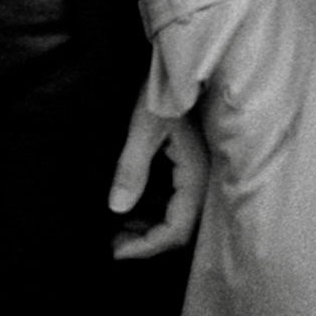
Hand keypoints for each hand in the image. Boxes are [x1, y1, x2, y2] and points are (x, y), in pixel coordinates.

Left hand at [107, 102, 207, 259]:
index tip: (115, 251)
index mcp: (195, 175)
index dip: (147, 246)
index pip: (176, 229)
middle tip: (113, 242)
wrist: (178, 64)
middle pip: (179, 229)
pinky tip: (132, 209)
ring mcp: (198, 173)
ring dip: (150, 228)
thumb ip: (131, 169)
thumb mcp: (143, 128)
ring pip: (178, 216)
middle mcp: (202, 180)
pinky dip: (154, 211)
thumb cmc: (163, 91)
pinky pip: (175, 200)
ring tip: (119, 230)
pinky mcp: (190, 165)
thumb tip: (116, 209)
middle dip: (147, 241)